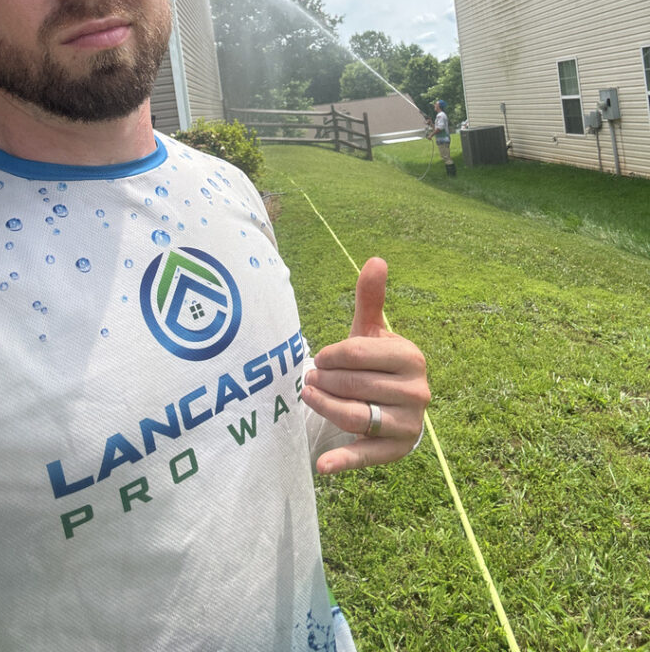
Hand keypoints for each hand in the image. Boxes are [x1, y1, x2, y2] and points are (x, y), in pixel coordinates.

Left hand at [301, 257, 429, 474]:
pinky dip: (344, 461)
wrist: (388, 405)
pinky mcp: (396, 451)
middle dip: (325, 381)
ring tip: (308, 396)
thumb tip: (376, 259)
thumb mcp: (370, 331)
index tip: (318, 356)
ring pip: (356, 416)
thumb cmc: (374, 362)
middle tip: (308, 378)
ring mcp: (410, 423)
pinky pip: (367, 455)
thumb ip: (371, 298)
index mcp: (411, 357)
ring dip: (325, 408)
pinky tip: (322, 467)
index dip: (330, 354)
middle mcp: (418, 391)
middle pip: (354, 385)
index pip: (358, 352)